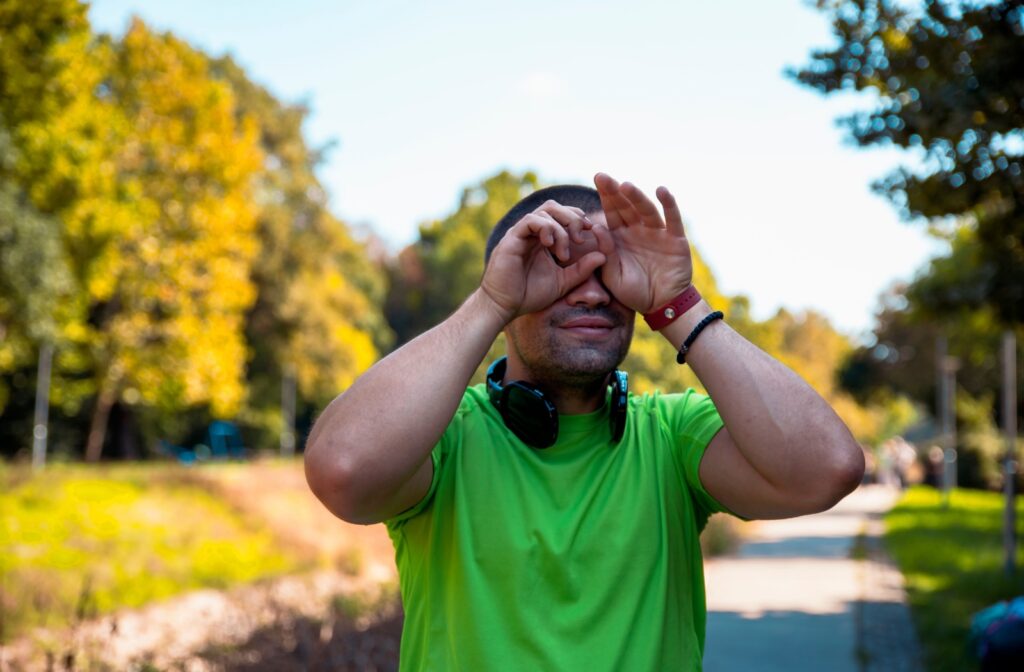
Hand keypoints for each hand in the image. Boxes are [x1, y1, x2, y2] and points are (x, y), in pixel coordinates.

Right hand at [480, 200, 606, 321]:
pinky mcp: (512, 238)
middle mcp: (530, 231)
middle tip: (581, 238)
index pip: (561, 214)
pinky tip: (551, 246)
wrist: (504, 306)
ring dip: (561, 228)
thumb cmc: (529, 295)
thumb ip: (581, 269)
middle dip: (573, 218)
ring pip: (545, 211)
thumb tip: (603, 255)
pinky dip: (545, 228)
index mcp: (542, 238)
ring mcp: (520, 233)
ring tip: (564, 252)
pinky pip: (531, 221)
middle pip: (554, 207)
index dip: (577, 219)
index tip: (590, 233)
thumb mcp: (563, 282)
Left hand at [592, 173, 692, 312]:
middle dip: (615, 192)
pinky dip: (668, 204)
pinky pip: (672, 219)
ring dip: (636, 197)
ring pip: (646, 210)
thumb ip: (605, 253)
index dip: (605, 195)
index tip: (597, 178)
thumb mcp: (613, 275)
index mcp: (620, 236)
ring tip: (626, 186)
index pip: (611, 211)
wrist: (661, 305)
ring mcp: (657, 232)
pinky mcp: (675, 239)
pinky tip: (662, 191)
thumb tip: (596, 228)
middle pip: (626, 206)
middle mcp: (638, 229)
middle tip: (603, 177)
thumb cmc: (634, 292)